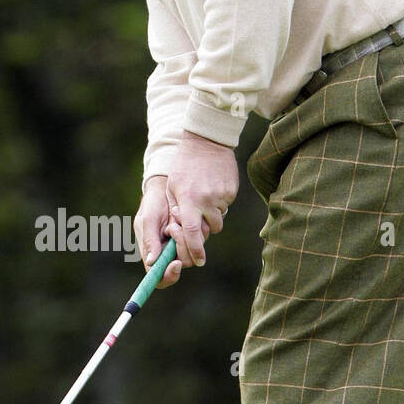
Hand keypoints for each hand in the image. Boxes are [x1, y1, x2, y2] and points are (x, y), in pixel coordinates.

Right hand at [133, 176, 184, 289]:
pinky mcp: (194, 237)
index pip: (160, 277)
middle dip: (180, 247)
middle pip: (181, 265)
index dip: (168, 276)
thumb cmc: (153, 203)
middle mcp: (168, 253)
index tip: (176, 264)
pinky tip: (183, 213)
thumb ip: (149, 241)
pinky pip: (200, 240)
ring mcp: (181, 246)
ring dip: (186, 235)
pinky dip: (195, 228)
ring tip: (176, 214)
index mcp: (152, 254)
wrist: (168, 186)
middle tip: (173, 227)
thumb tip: (152, 263)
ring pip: (192, 253)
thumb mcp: (148, 219)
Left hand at [164, 131, 238, 269]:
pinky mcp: (232, 191)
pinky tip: (211, 188)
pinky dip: (218, 203)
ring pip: (219, 220)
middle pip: (210, 231)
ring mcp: (222, 196)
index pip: (193, 233)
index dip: (195, 250)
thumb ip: (177, 212)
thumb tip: (181, 234)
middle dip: (204, 231)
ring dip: (211, 217)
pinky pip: (225, 207)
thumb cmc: (183, 166)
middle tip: (197, 219)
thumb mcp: (172, 188)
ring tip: (202, 198)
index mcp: (188, 201)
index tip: (198, 262)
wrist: (206, 141)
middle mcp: (207, 200)